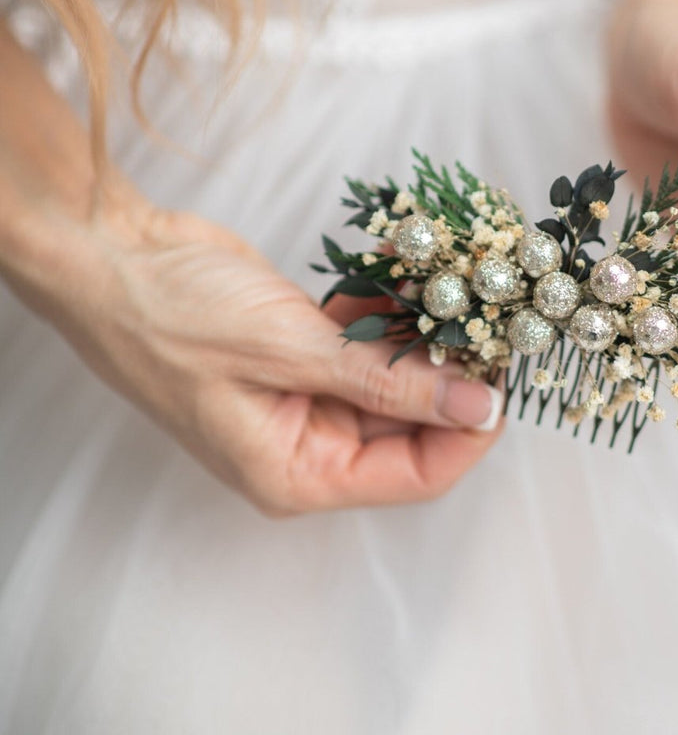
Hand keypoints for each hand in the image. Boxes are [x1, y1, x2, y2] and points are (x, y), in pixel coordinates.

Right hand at [35, 199, 502, 513]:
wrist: (114, 257)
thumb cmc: (174, 318)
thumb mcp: (291, 351)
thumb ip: (390, 383)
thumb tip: (476, 407)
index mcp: (297, 475)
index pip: (417, 476)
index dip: (470, 434)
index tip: (506, 379)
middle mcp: (307, 446)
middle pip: (414, 428)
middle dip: (451, 375)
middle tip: (488, 317)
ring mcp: (306, 397)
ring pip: (397, 380)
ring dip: (422, 337)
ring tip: (445, 288)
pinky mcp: (303, 352)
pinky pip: (368, 345)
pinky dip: (387, 314)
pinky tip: (395, 278)